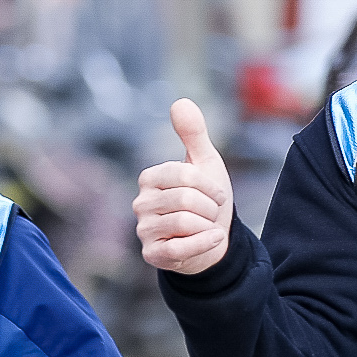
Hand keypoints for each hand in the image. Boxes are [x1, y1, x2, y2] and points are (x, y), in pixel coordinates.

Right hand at [135, 98, 234, 274]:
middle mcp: (140, 203)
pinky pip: (182, 247)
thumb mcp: (204, 164)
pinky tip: (213, 238)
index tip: (217, 193)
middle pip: (185, 200)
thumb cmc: (206, 200)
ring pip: (185, 222)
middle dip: (211, 207)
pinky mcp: (152, 255)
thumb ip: (193, 134)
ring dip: (209, 225)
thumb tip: (180, 102)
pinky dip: (206, 242)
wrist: (212, 240)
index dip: (210, 186)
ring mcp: (144, 230)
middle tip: (212, 213)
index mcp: (150, 178)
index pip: (184, 176)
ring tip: (206, 226)